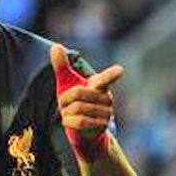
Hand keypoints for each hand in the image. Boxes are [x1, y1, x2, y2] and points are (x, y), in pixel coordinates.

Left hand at [51, 44, 121, 160]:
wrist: (81, 129)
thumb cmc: (75, 102)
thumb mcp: (66, 83)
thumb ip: (62, 65)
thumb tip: (56, 46)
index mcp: (99, 85)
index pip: (105, 78)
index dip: (111, 74)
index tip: (120, 70)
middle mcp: (106, 98)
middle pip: (78, 93)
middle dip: (65, 99)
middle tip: (65, 104)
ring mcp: (106, 113)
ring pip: (78, 108)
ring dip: (66, 112)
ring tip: (69, 114)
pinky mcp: (102, 126)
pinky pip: (80, 122)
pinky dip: (69, 122)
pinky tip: (69, 122)